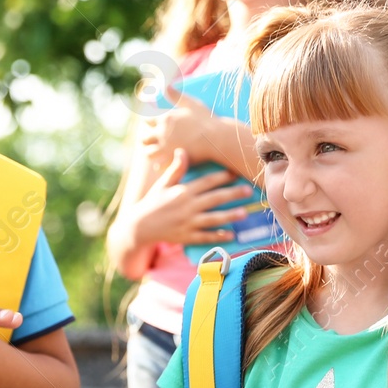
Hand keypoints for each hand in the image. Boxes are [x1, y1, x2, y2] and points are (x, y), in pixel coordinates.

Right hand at [129, 150, 253, 248]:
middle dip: (233, 194)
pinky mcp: (186, 237)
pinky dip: (218, 236)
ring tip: (244, 213)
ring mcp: (187, 223)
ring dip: (230, 216)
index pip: (206, 182)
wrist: (139, 226)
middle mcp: (187, 206)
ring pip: (213, 218)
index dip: (222, 176)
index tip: (235, 172)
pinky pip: (205, 237)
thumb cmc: (152, 203)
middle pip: (214, 199)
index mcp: (182, 191)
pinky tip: (231, 235)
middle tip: (248, 191)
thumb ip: (175, 169)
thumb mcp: (162, 184)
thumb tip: (182, 150)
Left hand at [144, 90, 228, 164]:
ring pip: (148, 154)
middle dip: (146, 139)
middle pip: (145, 139)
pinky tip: (162, 164)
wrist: (217, 138)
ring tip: (154, 154)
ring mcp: (166, 148)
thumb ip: (177, 96)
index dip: (148, 122)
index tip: (149, 124)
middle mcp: (162, 133)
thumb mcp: (192, 103)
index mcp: (165, 119)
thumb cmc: (207, 120)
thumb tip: (166, 86)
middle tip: (149, 141)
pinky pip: (159, 165)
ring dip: (150, 153)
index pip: (148, 120)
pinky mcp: (172, 160)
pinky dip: (159, 165)